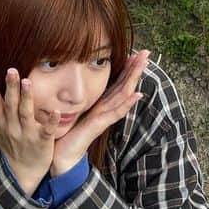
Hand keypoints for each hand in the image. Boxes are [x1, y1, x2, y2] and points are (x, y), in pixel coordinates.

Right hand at [0, 69, 62, 194]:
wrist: (24, 170)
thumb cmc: (8, 143)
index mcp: (0, 123)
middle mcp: (12, 128)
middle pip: (10, 106)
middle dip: (10, 88)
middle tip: (12, 71)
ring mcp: (27, 135)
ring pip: (26, 114)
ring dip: (26, 98)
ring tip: (27, 81)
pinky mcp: (43, 140)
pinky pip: (47, 130)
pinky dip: (51, 121)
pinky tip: (56, 111)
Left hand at [50, 49, 149, 176]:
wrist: (62, 156)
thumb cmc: (66, 134)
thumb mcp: (73, 110)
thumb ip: (77, 98)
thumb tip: (74, 82)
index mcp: (99, 103)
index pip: (117, 82)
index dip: (126, 67)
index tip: (135, 52)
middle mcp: (105, 108)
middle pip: (124, 85)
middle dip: (135, 68)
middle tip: (146, 52)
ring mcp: (104, 117)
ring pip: (124, 95)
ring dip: (134, 79)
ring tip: (144, 65)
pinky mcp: (100, 126)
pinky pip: (115, 113)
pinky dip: (127, 104)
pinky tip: (137, 94)